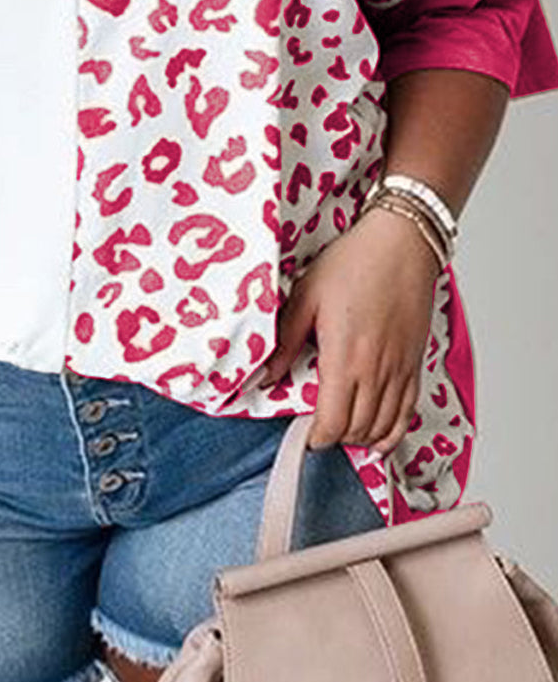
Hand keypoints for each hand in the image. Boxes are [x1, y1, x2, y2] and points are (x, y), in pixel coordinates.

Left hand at [258, 204, 441, 455]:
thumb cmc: (354, 262)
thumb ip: (286, 342)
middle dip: (336, 438)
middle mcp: (375, 371)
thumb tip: (266, 377)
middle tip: (319, 431)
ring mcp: (399, 370)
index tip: (305, 436)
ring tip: (344, 433)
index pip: (332, 422)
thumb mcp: (306, 297)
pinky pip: (408, 412)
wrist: (402, 243)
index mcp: (344, 358)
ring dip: (362, 437)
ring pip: (383, 426)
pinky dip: (394, 431)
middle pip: (356, 430)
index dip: (316, 438)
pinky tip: (381, 436)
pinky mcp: (415, 363)